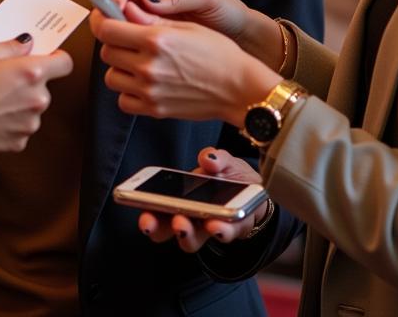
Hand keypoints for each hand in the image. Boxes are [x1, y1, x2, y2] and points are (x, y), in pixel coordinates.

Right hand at [0, 36, 73, 159]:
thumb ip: (12, 46)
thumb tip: (26, 44)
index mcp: (32, 72)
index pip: (64, 62)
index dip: (55, 57)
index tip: (45, 56)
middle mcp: (38, 99)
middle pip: (43, 85)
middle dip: (28, 81)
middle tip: (2, 78)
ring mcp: (30, 123)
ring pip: (31, 106)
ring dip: (19, 101)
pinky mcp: (19, 141)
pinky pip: (20, 125)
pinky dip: (10, 121)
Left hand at [91, 10, 279, 125]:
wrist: (238, 88)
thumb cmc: (218, 53)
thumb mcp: (186, 26)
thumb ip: (150, 19)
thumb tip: (124, 10)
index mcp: (155, 40)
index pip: (107, 29)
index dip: (101, 20)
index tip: (102, 17)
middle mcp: (148, 66)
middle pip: (107, 52)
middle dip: (114, 42)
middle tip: (129, 39)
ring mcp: (149, 91)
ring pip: (111, 76)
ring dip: (120, 67)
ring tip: (139, 61)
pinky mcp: (154, 110)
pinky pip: (123, 100)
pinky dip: (128, 91)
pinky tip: (143, 82)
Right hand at [108, 0, 251, 41]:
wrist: (243, 37)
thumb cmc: (227, 12)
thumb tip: (145, 0)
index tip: (114, 11)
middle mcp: (151, 4)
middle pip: (117, 10)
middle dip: (113, 20)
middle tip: (117, 35)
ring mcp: (152, 27)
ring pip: (121, 33)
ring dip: (121, 40)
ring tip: (132, 51)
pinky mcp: (156, 46)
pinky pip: (135, 50)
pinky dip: (132, 55)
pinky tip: (140, 63)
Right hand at [137, 148, 272, 252]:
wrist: (260, 191)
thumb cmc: (233, 177)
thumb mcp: (223, 162)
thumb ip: (215, 158)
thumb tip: (207, 158)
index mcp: (183, 200)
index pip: (159, 211)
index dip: (147, 215)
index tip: (137, 210)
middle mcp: (194, 218)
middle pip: (171, 230)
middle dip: (160, 228)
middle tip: (151, 223)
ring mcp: (212, 227)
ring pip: (194, 239)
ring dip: (186, 234)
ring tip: (183, 224)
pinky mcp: (234, 230)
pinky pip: (225, 234)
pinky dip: (220, 230)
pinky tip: (217, 225)